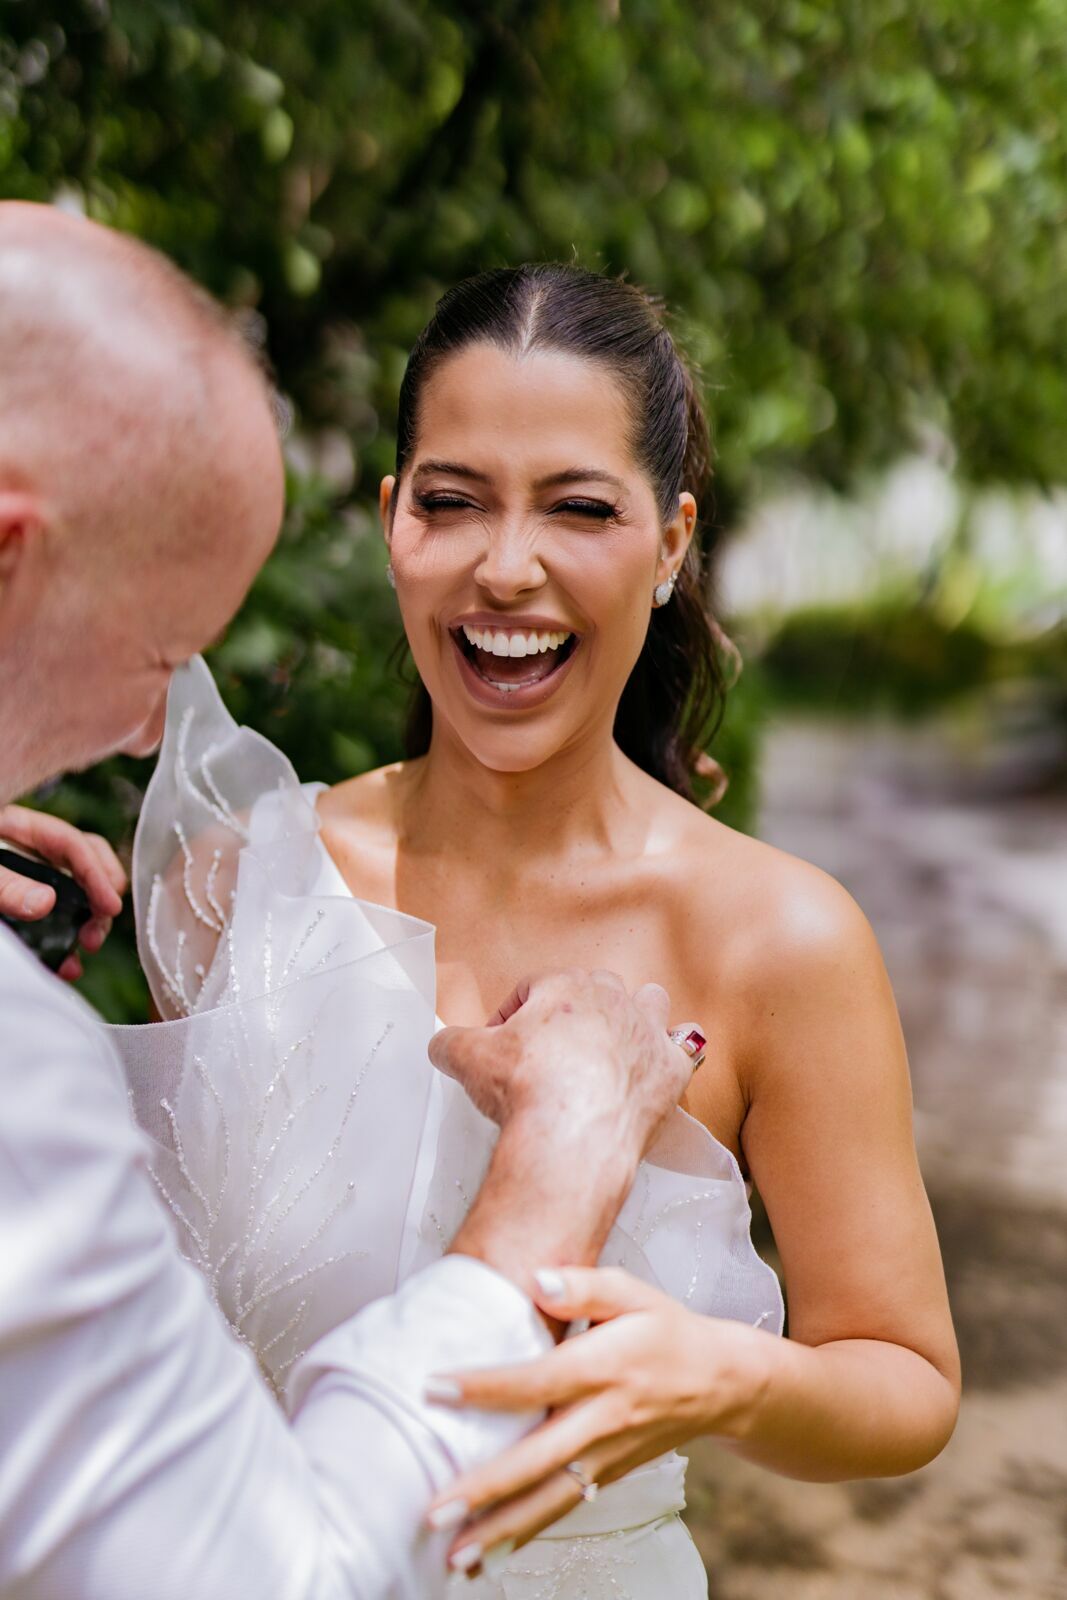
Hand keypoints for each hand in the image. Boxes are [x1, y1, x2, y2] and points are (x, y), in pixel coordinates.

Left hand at [0, 804, 125, 979]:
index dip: (97, 872)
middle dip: (101, 897)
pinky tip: (64, 966)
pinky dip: (65, 944)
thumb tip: (45, 903)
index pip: (72, 842)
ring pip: (77, 893)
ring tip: (85, 948)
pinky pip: (56, 920)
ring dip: (89, 922)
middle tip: (96, 932)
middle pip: (87, 862)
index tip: (110, 906)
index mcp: (19, 829)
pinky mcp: (26, 905)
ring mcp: (31, 878)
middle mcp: (31, 850)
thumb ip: (6, 885)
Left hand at [426, 1267, 772, 1577]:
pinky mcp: (609, 1477)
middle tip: (433, 1509)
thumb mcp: (632, 1292)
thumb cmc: (668, 1330)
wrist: (723, 1382)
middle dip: (484, 1488)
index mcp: (603, 1367)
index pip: (537, 1380)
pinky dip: (527, 1534)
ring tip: (454, 1556)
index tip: (434, 1389)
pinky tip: (492, 1552)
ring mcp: (607, 1457)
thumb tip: (537, 1279)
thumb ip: (583, 1284)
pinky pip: (564, 1508)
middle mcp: (603, 1420)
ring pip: (549, 1500)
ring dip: (500, 1530)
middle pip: (538, 1460)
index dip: (484, 1387)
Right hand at [430, 968, 690, 1151]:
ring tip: (612, 1045)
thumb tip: (443, 1044)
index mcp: (566, 985)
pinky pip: (684, 1050)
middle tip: (550, 1049)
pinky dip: (670, 1059)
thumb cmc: (524, 1089)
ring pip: (649, 1004)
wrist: (572, 1135)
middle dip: (574, 1013)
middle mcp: (614, 998)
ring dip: (634, 1018)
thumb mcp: (466, 1058)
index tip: (501, 1042)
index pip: (536, 986)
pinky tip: (655, 1071)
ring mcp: (648, 1032)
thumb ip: (451, 1042)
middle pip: (596, 989)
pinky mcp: (671, 1071)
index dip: (513, 1014)